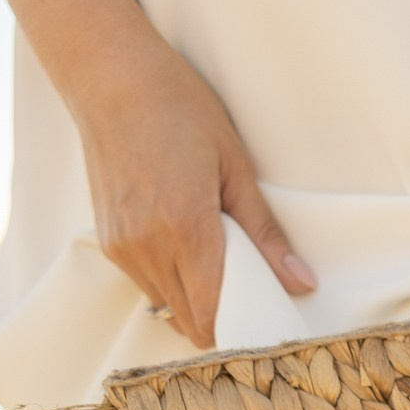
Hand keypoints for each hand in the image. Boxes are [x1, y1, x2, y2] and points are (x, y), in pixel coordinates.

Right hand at [74, 32, 313, 347]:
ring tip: (216, 271)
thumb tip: (300, 283)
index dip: (240, 333)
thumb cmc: (178, 107)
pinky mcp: (108, 242)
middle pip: (190, 324)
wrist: (111, 77)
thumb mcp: (235, 165)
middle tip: (248, 304)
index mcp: (186, 230)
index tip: (262, 326)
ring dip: (194, 305)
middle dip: (222, 325)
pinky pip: (146, 285)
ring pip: (167, 308)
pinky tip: (183, 251)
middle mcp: (148, 247)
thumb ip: (266, 234)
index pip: (214, 317)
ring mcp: (123, 248)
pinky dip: (170, 284)